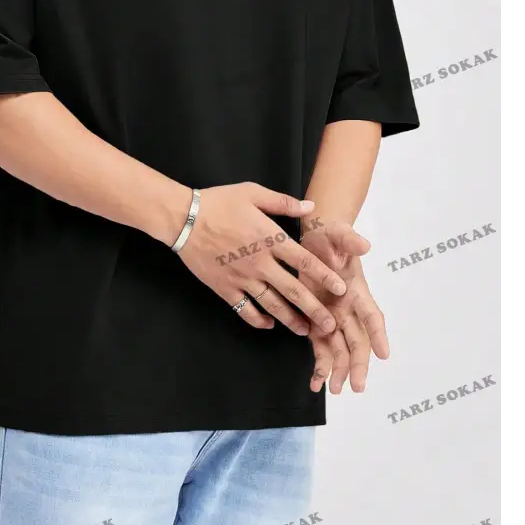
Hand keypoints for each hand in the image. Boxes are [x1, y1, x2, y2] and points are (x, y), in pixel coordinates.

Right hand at [176, 184, 347, 335]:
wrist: (183, 219)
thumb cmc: (218, 202)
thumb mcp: (252, 193)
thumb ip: (283, 202)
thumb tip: (311, 207)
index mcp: (269, 239)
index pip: (304, 261)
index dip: (325, 276)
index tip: (341, 289)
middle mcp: (259, 262)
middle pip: (293, 290)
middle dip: (314, 308)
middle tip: (330, 325)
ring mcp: (242, 278)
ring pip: (271, 304)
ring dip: (290, 319)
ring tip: (305, 331)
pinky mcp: (224, 288)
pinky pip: (244, 309)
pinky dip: (258, 319)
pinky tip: (269, 324)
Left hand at [301, 219, 388, 393]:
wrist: (314, 241)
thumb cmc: (330, 237)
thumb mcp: (338, 234)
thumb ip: (349, 241)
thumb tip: (364, 245)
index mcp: (358, 291)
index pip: (372, 316)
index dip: (378, 334)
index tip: (384, 353)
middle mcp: (349, 310)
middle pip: (358, 342)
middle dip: (358, 364)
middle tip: (357, 386)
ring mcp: (333, 319)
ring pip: (341, 351)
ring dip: (339, 371)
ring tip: (336, 390)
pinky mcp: (316, 324)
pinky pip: (321, 350)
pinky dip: (320, 368)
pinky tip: (317, 385)